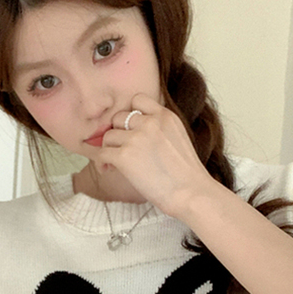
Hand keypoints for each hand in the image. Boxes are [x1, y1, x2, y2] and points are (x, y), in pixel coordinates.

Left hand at [98, 94, 217, 214]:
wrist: (191, 193)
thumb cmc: (186, 174)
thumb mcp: (178, 138)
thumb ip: (159, 129)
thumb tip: (133, 134)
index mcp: (165, 116)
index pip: (137, 100)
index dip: (130, 115)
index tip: (131, 131)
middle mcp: (149, 122)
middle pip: (118, 118)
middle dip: (118, 133)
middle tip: (121, 149)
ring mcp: (136, 138)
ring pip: (108, 136)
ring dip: (109, 149)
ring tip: (114, 163)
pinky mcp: (124, 156)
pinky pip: (101, 153)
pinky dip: (102, 162)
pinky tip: (108, 170)